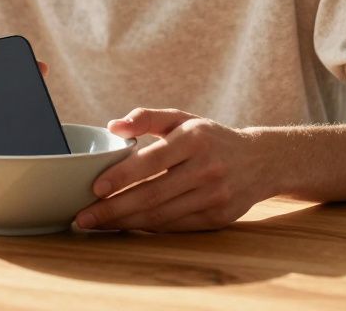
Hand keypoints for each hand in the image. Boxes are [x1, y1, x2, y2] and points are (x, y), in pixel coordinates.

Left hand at [74, 108, 268, 231]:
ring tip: (97, 225)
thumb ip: (147, 117)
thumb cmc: (210, 137)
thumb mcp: (182, 118)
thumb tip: (113, 127)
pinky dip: (148, 228)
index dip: (122, 176)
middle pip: (153, 194)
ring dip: (126, 222)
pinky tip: (125, 226)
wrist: (261, 160)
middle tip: (83, 217)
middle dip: (114, 209)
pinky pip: (176, 226)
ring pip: (162, 215)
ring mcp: (215, 196)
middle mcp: (207, 168)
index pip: (151, 160)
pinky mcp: (218, 218)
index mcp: (194, 139)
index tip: (95, 188)